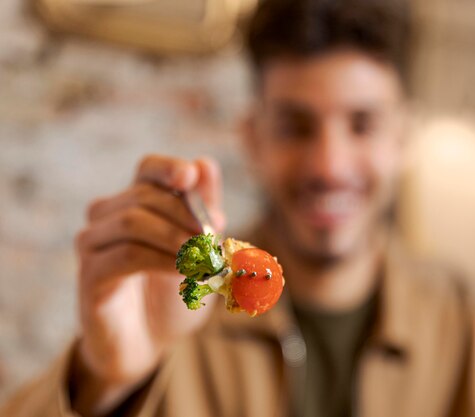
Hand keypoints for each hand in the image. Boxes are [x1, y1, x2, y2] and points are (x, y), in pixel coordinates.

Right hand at [71, 155, 224, 414]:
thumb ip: (203, 210)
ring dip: (176, 238)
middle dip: (186, 213)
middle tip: (216, 236)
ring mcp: (93, 245)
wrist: (150, 342)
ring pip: (132, 222)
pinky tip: (187, 273)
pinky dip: (162, 261)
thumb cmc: (173, 291)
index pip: (148, 169)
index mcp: (136, 203)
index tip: (190, 178)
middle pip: (144, 196)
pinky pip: (125, 256)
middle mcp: (107, 217)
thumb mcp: (198, 250)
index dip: (169, 168)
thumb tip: (204, 163)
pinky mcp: (90, 276)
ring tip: (205, 259)